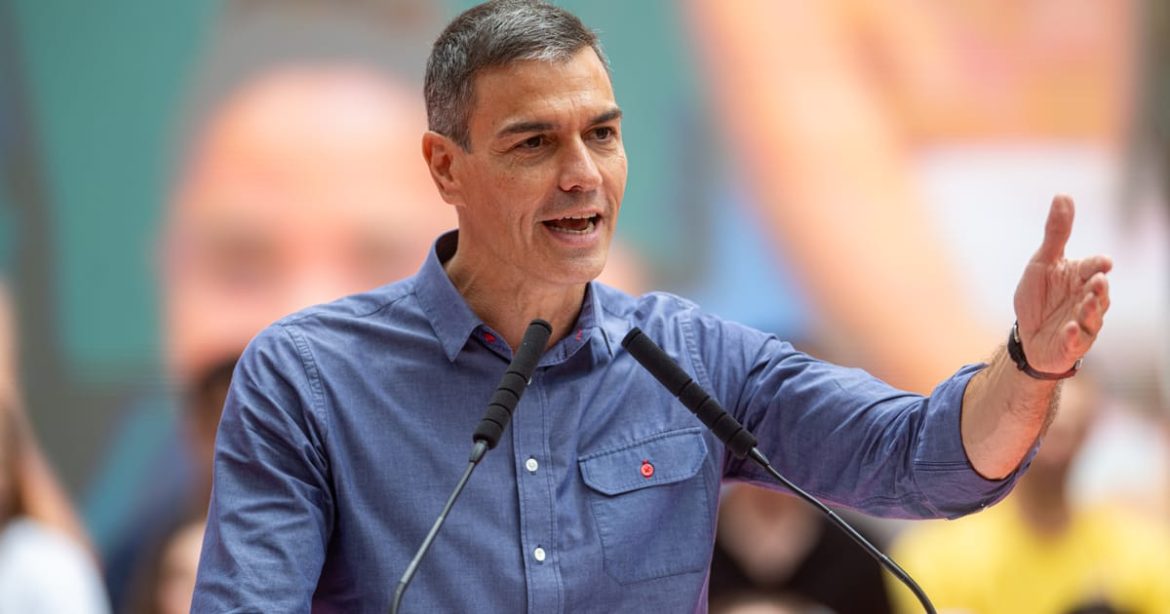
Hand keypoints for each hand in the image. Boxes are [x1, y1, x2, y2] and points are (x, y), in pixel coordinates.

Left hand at [1013, 195, 1111, 372]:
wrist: (1027, 334)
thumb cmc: (1039, 296)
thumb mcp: (1042, 262)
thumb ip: (1056, 232)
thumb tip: (1063, 195)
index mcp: (1080, 277)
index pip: (1094, 267)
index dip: (1098, 265)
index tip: (1103, 263)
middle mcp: (1087, 299)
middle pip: (1099, 292)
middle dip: (1099, 288)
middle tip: (1097, 281)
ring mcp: (1083, 323)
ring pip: (1094, 317)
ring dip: (1091, 310)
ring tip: (1086, 303)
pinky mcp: (1073, 344)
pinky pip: (1077, 342)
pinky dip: (1075, 336)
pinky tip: (1069, 330)